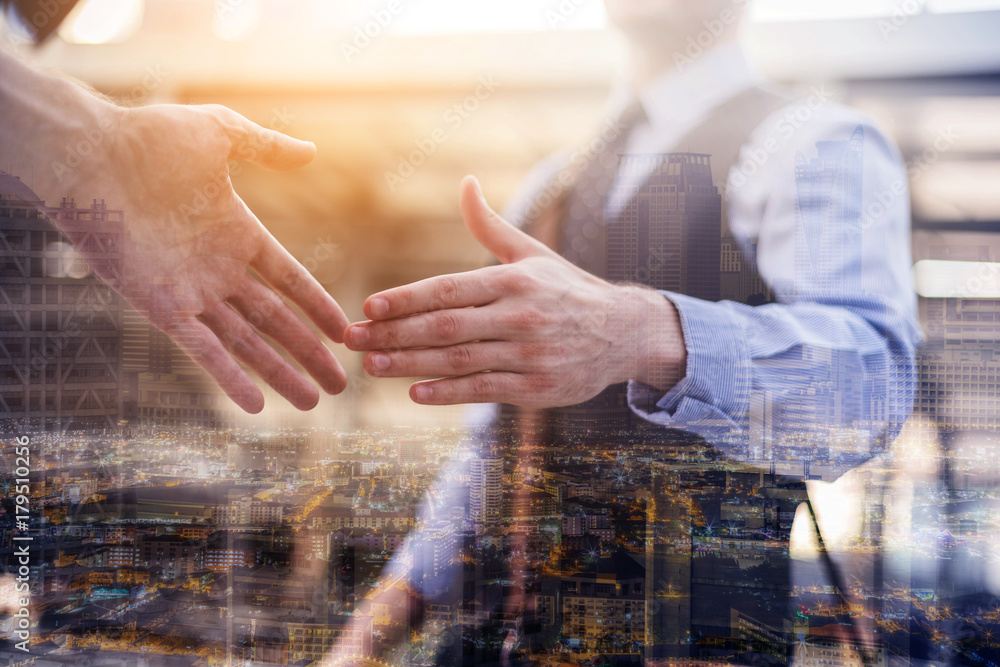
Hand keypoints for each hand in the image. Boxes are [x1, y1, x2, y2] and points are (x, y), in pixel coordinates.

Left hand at [52, 102, 348, 412]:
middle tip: (340, 385)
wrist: (87, 158)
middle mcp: (220, 270)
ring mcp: (193, 292)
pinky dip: (230, 377)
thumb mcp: (219, 133)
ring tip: (312, 404)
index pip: (290, 280)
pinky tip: (256, 406)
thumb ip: (266, 148)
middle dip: (310, 354)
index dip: (318, 306)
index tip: (344, 331)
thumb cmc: (148, 139)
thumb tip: (310, 152)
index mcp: (239, 234)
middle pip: (277, 322)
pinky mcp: (163, 308)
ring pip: (248, 343)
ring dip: (281, 374)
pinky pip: (204, 349)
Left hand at [345, 176, 686, 407]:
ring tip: (372, 365)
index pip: (449, 289)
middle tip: (353, 339)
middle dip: (395, 333)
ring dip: (411, 364)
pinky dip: (448, 392)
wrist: (625, 332)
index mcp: (514, 280)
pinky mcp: (537, 387)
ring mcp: (529, 353)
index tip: (369, 307)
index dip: (407, 299)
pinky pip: (485, 389)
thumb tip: (466, 183)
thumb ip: (491, 226)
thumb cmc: (568, 290)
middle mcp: (521, 315)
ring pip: (459, 359)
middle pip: (446, 326)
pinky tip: (415, 392)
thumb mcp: (532, 254)